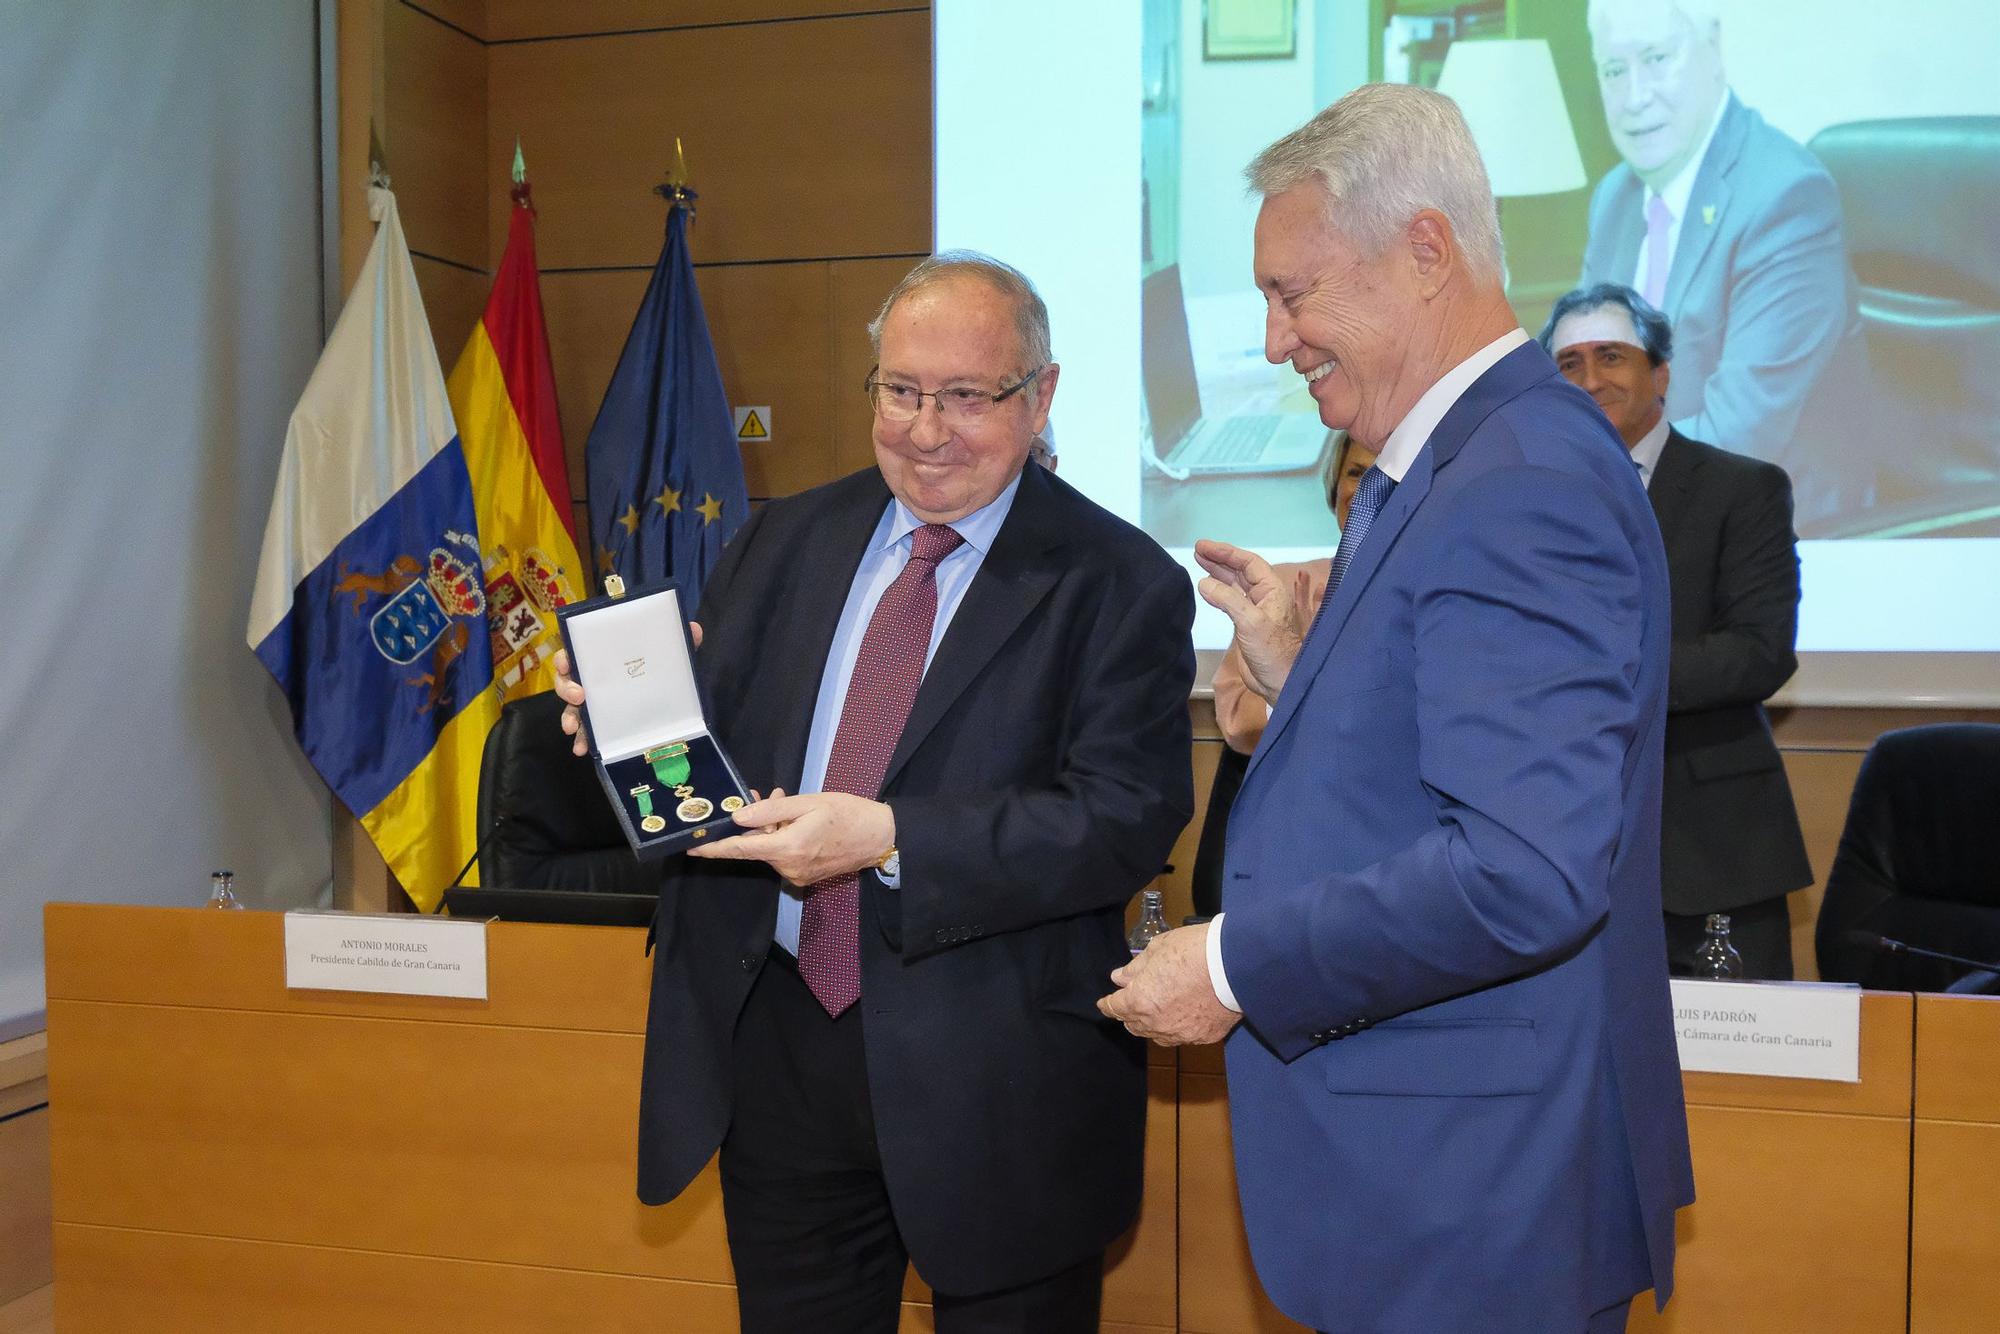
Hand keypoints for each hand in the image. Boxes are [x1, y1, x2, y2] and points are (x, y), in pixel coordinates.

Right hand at [552, 621, 702, 756]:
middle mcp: (593, 680)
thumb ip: (679, 642)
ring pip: (571, 708)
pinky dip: (581, 740)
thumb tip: (695, 629)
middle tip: (580, 695)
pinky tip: (582, 749)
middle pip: (567, 680)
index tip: (567, 663)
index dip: (566, 657)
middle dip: (567, 687)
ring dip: (569, 717)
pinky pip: (586, 732)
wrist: (669, 697)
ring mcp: (594, 704)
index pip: (576, 652)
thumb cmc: (659, 668)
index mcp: (604, 659)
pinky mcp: (601, 724)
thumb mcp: (670, 654)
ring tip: (573, 728)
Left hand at [686, 790, 894, 886]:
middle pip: (756, 846)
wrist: (883, 838)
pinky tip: (800, 822)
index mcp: (787, 848)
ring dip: (772, 828)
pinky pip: (784, 856)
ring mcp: (797, 876)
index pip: (740, 849)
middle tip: (767, 794)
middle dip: (754, 822)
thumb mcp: (809, 803)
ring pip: (770, 850)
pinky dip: (784, 839)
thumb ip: (772, 810)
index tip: (691, 848)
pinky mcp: (805, 878)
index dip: (714, 848)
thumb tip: (739, 816)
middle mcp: (788, 868)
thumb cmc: (848, 814)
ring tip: (790, 803)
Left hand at [1096, 923, 1240, 1046]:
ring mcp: (1181, 1033)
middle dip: (1129, 1014)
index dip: (1107, 1004)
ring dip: (1151, 1024)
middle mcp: (1157, 1024)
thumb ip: (1136, 968)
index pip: (1115, 1008)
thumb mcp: (1157, 949)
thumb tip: (1120, 978)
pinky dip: (1177, 1027)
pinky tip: (1181, 1015)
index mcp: (1140, 1001)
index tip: (1104, 1002)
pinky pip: (1182, 1036)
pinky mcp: (1203, 1037)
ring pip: (1156, 1035)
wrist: (1236, 963)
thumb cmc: (1193, 950)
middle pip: (1133, 1025)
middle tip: (1131, 1002)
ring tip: (1155, 1011)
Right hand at [1194, 540, 1304, 704]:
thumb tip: (1204, 582)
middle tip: (1198, 550)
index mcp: (1272, 590)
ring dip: (1218, 573)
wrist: (1280, 681)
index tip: (1204, 546)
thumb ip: (1227, 599)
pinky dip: (1218, 591)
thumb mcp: (1250, 621)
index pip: (1248, 562)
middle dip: (1220, 559)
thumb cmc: (1272, 650)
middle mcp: (1264, 596)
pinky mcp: (1246, 624)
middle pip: (1240, 570)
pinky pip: (1230, 600)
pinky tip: (1207, 588)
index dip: (1226, 552)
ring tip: (1199, 562)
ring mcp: (1255, 610)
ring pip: (1234, 584)